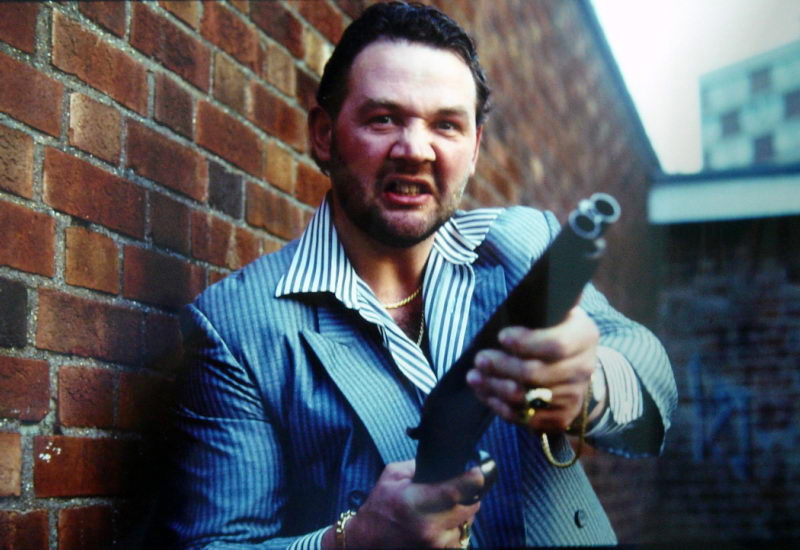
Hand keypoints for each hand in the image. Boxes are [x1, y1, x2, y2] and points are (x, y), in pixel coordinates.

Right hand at [328, 460, 483, 548]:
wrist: (367, 541)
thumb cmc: (379, 506)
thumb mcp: (392, 476)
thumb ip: (419, 466)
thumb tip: (445, 461)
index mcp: (415, 503)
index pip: (455, 491)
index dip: (473, 479)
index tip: (479, 470)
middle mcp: (429, 527)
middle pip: (470, 507)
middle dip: (468, 495)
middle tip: (458, 489)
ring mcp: (436, 545)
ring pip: (468, 523)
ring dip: (461, 514)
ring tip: (442, 509)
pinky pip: (460, 538)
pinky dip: (454, 529)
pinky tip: (440, 524)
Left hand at [466, 306, 598, 432]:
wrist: (576, 367)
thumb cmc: (555, 331)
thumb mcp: (558, 311)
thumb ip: (550, 297)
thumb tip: (550, 267)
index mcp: (584, 336)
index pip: (556, 345)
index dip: (526, 343)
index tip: (501, 336)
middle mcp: (583, 368)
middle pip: (537, 374)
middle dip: (502, 366)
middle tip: (479, 359)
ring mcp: (574, 396)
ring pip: (528, 398)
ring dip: (495, 387)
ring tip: (474, 376)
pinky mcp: (561, 417)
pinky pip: (526, 418)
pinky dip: (500, 407)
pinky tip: (485, 393)